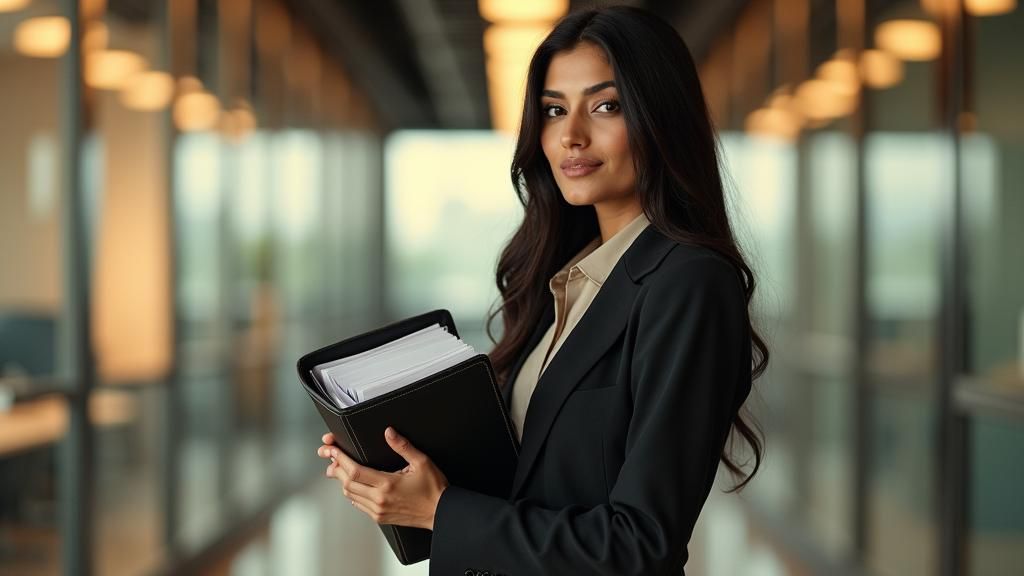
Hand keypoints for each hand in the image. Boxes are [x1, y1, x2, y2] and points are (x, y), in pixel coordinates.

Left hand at [316, 428, 448, 530]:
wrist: (441, 512)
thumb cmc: (434, 489)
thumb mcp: (422, 462)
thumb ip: (403, 446)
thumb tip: (389, 433)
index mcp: (388, 484)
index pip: (355, 471)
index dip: (340, 459)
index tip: (333, 450)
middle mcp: (380, 499)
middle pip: (347, 483)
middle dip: (336, 468)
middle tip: (331, 457)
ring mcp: (378, 510)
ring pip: (350, 495)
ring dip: (342, 481)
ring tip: (337, 469)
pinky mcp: (380, 517)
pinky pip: (359, 505)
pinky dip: (351, 494)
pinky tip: (352, 486)